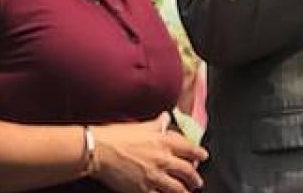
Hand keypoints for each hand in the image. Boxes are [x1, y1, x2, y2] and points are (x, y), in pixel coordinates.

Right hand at [92, 113, 208, 192]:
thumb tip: (166, 117)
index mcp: (164, 141)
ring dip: (185, 191)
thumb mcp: (140, 125)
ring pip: (178, 188)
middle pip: (187, 171)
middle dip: (195, 178)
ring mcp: (155, 176)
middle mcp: (163, 159)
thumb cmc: (116, 136)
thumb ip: (157, 123)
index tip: (203, 157)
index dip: (199, 154)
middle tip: (197, 182)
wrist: (99, 151)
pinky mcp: (144, 190)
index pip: (189, 148)